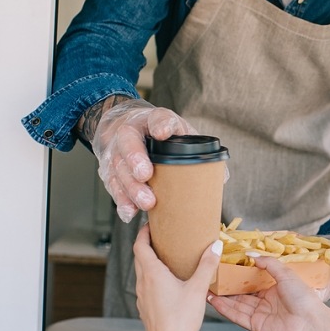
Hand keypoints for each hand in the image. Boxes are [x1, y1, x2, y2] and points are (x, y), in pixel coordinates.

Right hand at [91, 100, 196, 222]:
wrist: (129, 130)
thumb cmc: (160, 135)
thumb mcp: (179, 133)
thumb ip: (198, 151)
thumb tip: (220, 177)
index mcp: (152, 121)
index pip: (157, 118)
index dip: (160, 125)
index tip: (163, 133)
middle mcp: (130, 133)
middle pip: (128, 146)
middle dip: (136, 162)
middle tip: (147, 176)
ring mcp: (116, 152)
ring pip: (118, 168)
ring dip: (131, 188)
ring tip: (146, 203)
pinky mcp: (109, 171)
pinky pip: (112, 186)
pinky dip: (121, 201)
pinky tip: (130, 212)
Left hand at [133, 224, 220, 330]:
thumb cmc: (180, 320)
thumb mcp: (197, 288)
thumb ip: (206, 265)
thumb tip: (214, 246)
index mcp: (152, 274)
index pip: (139, 245)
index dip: (143, 233)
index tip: (150, 225)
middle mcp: (143, 283)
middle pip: (139, 257)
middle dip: (147, 245)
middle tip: (161, 237)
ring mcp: (142, 296)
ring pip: (141, 272)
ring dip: (149, 262)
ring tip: (166, 258)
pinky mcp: (145, 308)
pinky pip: (146, 286)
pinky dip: (152, 278)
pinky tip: (168, 283)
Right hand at [209, 257, 329, 330]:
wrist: (309, 323)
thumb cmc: (303, 299)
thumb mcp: (286, 273)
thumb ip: (268, 263)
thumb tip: (251, 255)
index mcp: (275, 289)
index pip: (252, 282)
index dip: (239, 276)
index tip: (226, 269)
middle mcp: (266, 302)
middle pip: (242, 294)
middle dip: (227, 288)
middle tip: (213, 280)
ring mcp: (260, 314)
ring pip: (237, 305)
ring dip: (222, 298)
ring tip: (208, 289)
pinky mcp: (255, 325)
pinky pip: (237, 316)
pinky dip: (225, 309)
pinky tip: (215, 301)